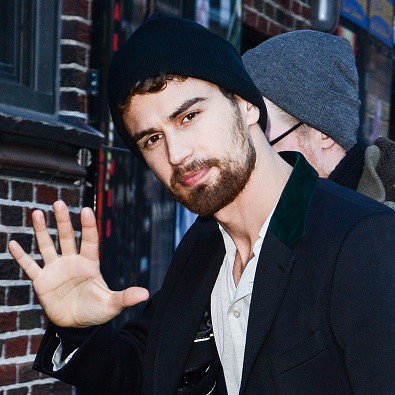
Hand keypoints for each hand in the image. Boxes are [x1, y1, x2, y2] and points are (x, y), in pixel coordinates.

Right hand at [8, 200, 148, 327]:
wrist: (76, 325)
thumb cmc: (95, 310)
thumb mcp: (111, 304)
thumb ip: (125, 297)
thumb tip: (146, 295)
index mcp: (89, 263)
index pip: (89, 240)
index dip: (88, 226)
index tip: (86, 210)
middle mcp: (72, 261)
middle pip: (66, 237)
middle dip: (63, 221)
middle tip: (58, 203)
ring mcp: (55, 270)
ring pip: (47, 245)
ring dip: (41, 230)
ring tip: (36, 212)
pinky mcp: (42, 282)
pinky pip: (30, 266)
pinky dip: (21, 256)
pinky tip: (12, 242)